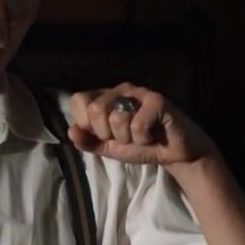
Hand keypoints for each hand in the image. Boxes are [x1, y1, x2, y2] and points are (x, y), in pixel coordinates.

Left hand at [67, 83, 217, 167]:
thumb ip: (88, 142)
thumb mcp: (109, 148)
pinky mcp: (157, 100)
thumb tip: (70, 132)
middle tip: (125, 137)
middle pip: (95, 109)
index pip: (78, 100)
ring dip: (128, 138)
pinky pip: (137, 124)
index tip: (104, 135)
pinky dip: (143, 139)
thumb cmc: (140, 146)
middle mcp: (119, 90)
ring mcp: (139, 92)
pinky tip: (152, 136)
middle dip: (108, 134)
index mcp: (104, 97)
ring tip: (140, 136)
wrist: (174, 154)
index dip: (86, 124)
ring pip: (116, 118)